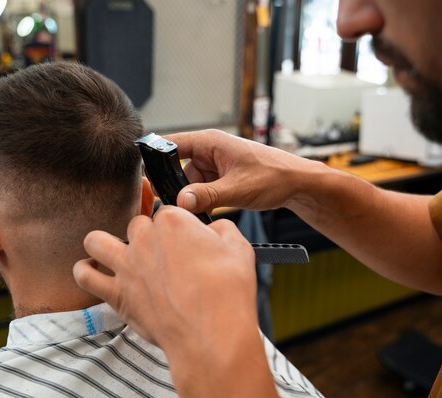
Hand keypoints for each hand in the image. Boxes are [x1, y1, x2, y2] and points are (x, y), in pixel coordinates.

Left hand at [73, 205, 257, 352]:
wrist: (211, 335)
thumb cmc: (227, 292)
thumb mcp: (238, 248)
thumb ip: (221, 228)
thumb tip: (213, 228)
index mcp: (173, 221)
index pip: (167, 212)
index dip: (176, 227)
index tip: (183, 241)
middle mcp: (144, 238)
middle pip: (135, 225)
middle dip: (146, 236)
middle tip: (160, 255)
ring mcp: (126, 265)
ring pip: (96, 241)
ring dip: (103, 244)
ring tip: (113, 252)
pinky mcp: (116, 294)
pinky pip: (85, 276)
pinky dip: (85, 272)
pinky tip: (93, 272)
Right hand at [166, 129, 321, 212]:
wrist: (296, 184)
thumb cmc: (274, 176)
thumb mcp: (238, 189)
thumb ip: (207, 196)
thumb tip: (180, 202)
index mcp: (210, 142)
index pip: (170, 144)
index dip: (154, 159)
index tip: (145, 180)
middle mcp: (208, 151)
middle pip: (175, 169)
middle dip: (176, 188)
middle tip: (177, 206)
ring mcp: (212, 165)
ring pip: (187, 183)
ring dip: (190, 198)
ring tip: (202, 210)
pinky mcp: (218, 178)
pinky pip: (199, 190)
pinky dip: (201, 202)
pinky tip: (208, 211)